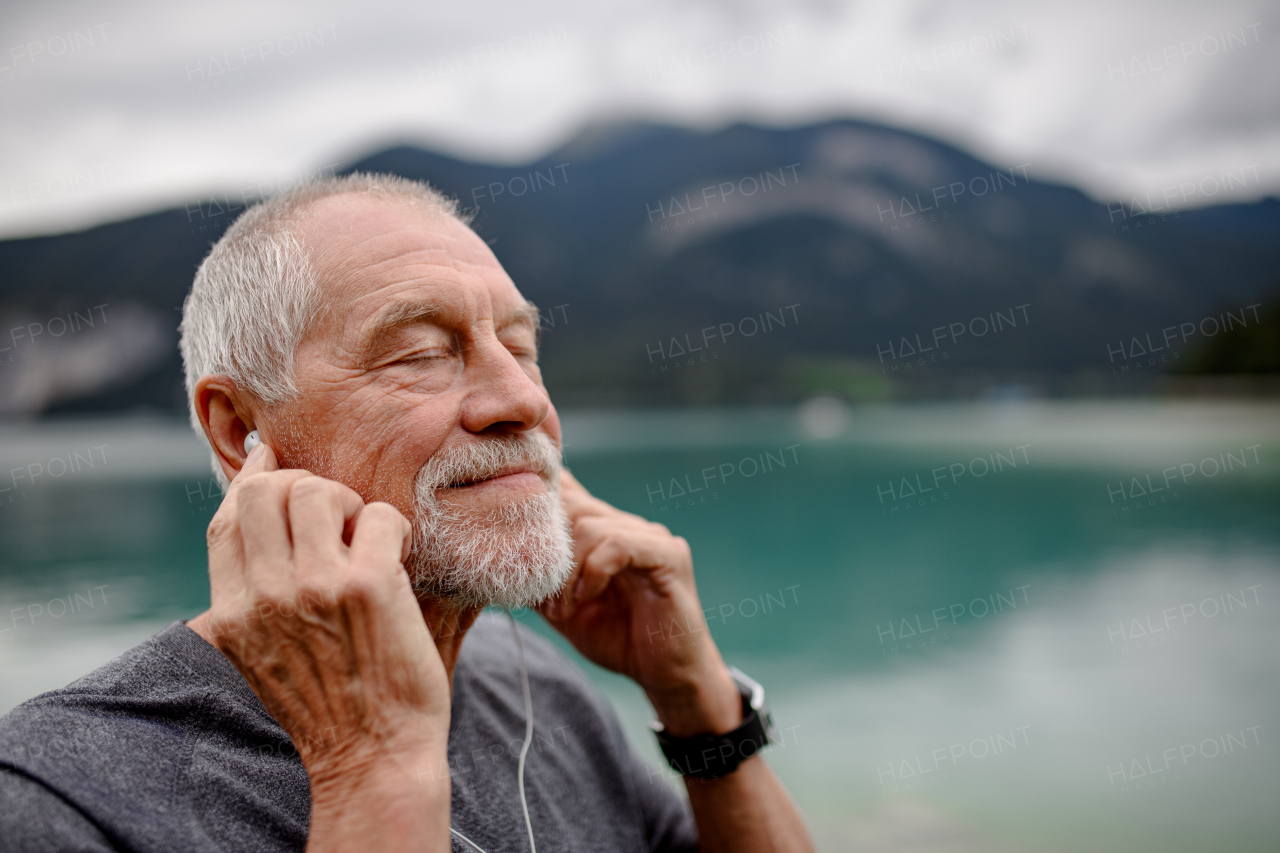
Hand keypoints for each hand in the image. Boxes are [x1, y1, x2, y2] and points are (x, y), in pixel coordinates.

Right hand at [193, 443, 449, 814]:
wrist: (372, 757)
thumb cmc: (330, 703)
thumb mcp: (264, 654)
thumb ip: (257, 594)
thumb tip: (261, 523)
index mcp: (234, 613)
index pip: (227, 519)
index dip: (251, 478)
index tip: (270, 458)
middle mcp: (265, 595)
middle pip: (267, 491)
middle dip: (305, 485)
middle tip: (339, 515)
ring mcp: (315, 588)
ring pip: (318, 490)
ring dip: (349, 499)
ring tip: (367, 533)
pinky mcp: (368, 587)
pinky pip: (380, 515)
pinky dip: (395, 525)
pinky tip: (399, 554)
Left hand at [539, 471, 740, 736]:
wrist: (667, 675)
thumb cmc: (619, 639)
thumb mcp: (565, 608)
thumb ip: (540, 580)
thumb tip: (500, 562)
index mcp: (604, 531)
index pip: (569, 490)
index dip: (540, 504)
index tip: (514, 538)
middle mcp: (628, 524)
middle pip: (571, 507)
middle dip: (548, 554)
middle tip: (544, 601)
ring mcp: (651, 536)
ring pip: (590, 526)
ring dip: (567, 572)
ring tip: (564, 609)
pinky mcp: (669, 555)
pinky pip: (618, 545)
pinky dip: (593, 572)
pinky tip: (589, 598)